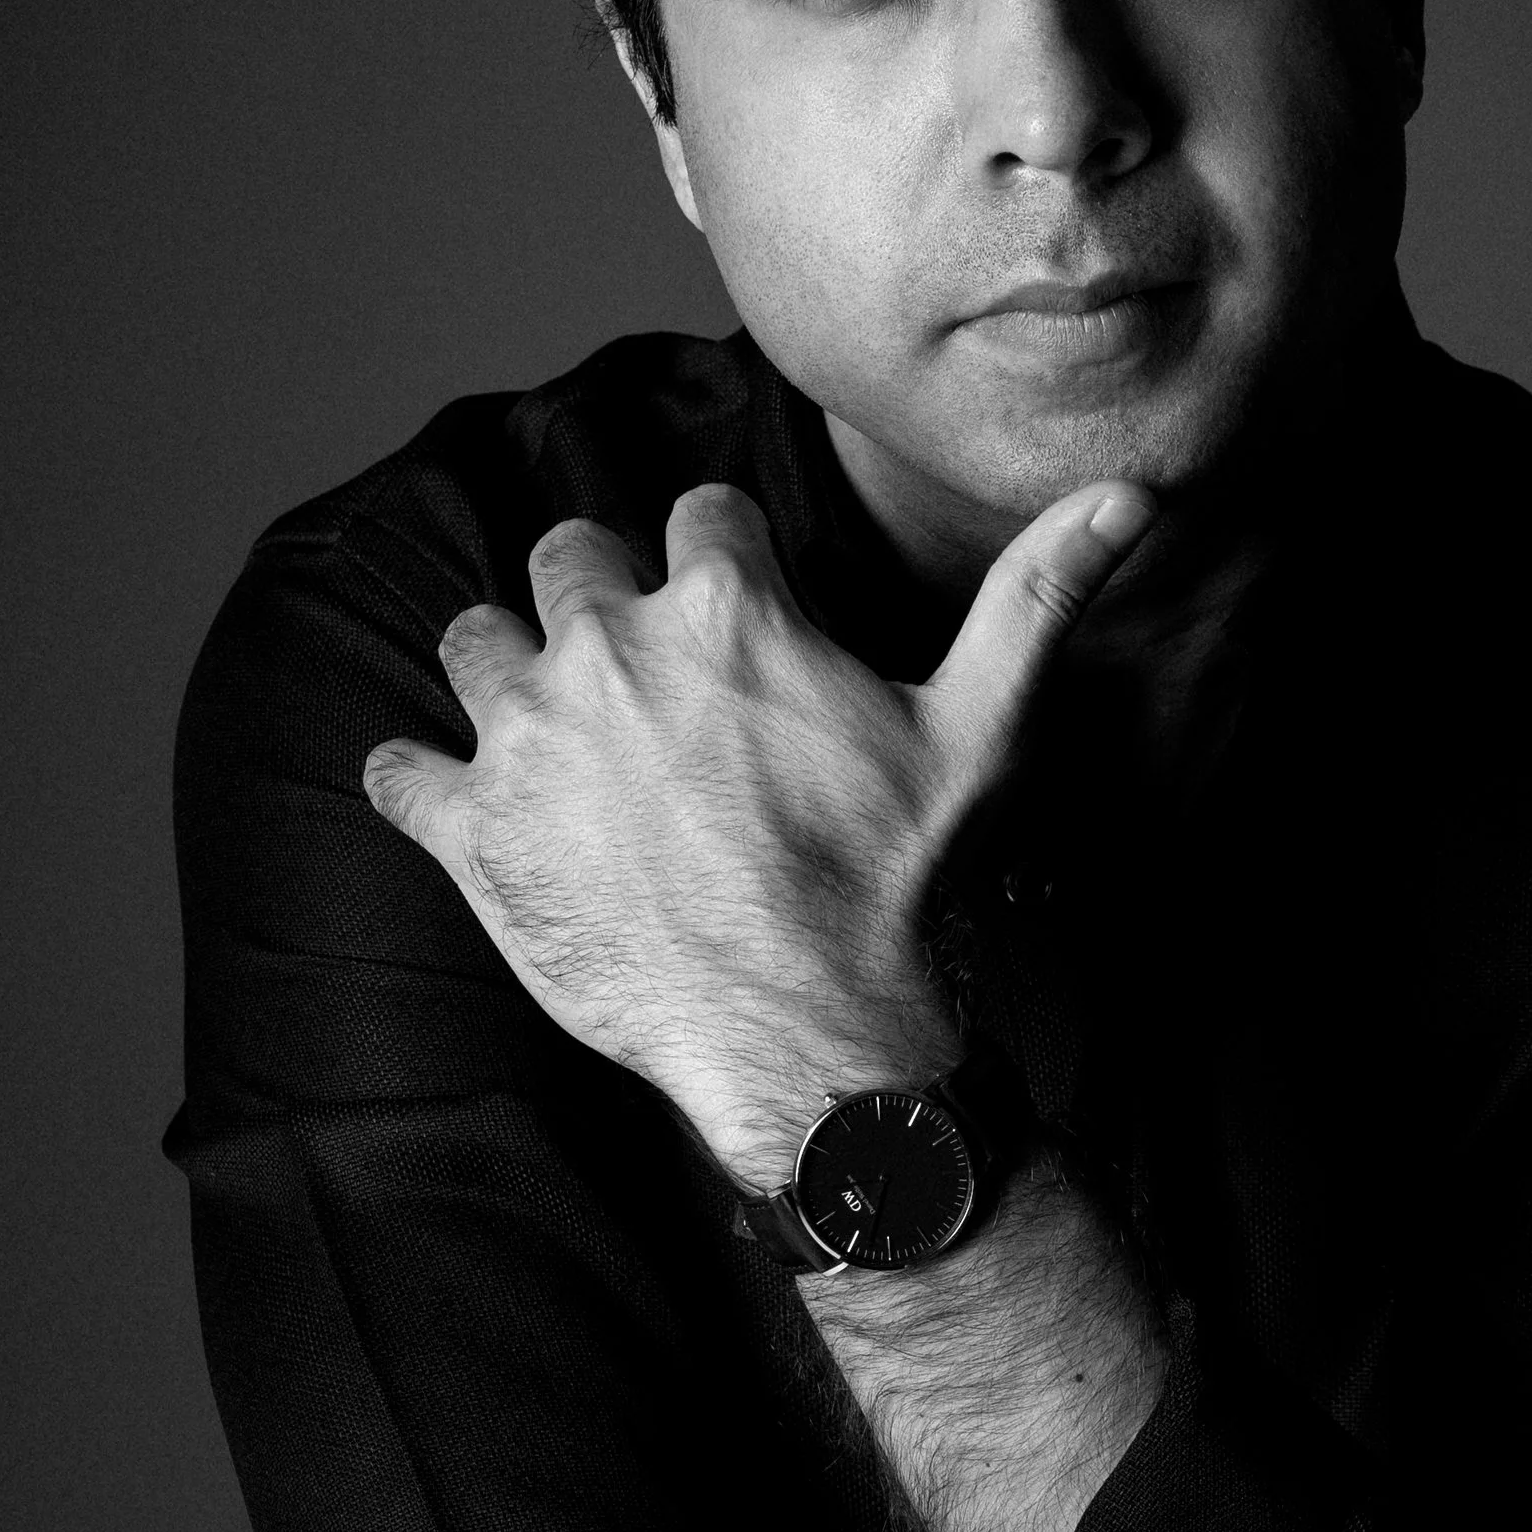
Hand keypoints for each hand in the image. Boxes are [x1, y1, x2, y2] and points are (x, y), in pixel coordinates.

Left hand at [363, 475, 1154, 1180]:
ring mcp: (529, 739)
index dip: (720, 563)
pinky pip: (399, 770)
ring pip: (472, 642)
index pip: (697, 519)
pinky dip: (417, 779)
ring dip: (503, 670)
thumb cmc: (895, 887)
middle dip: (600, 597)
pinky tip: (457, 799)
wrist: (814, 1036)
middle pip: (567, 557)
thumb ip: (1038, 596)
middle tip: (637, 670)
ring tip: (549, 726)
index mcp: (728, 606)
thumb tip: (1132, 495)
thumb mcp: (980, 730)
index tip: (734, 611)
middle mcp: (611, 650)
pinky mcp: (474, 833)